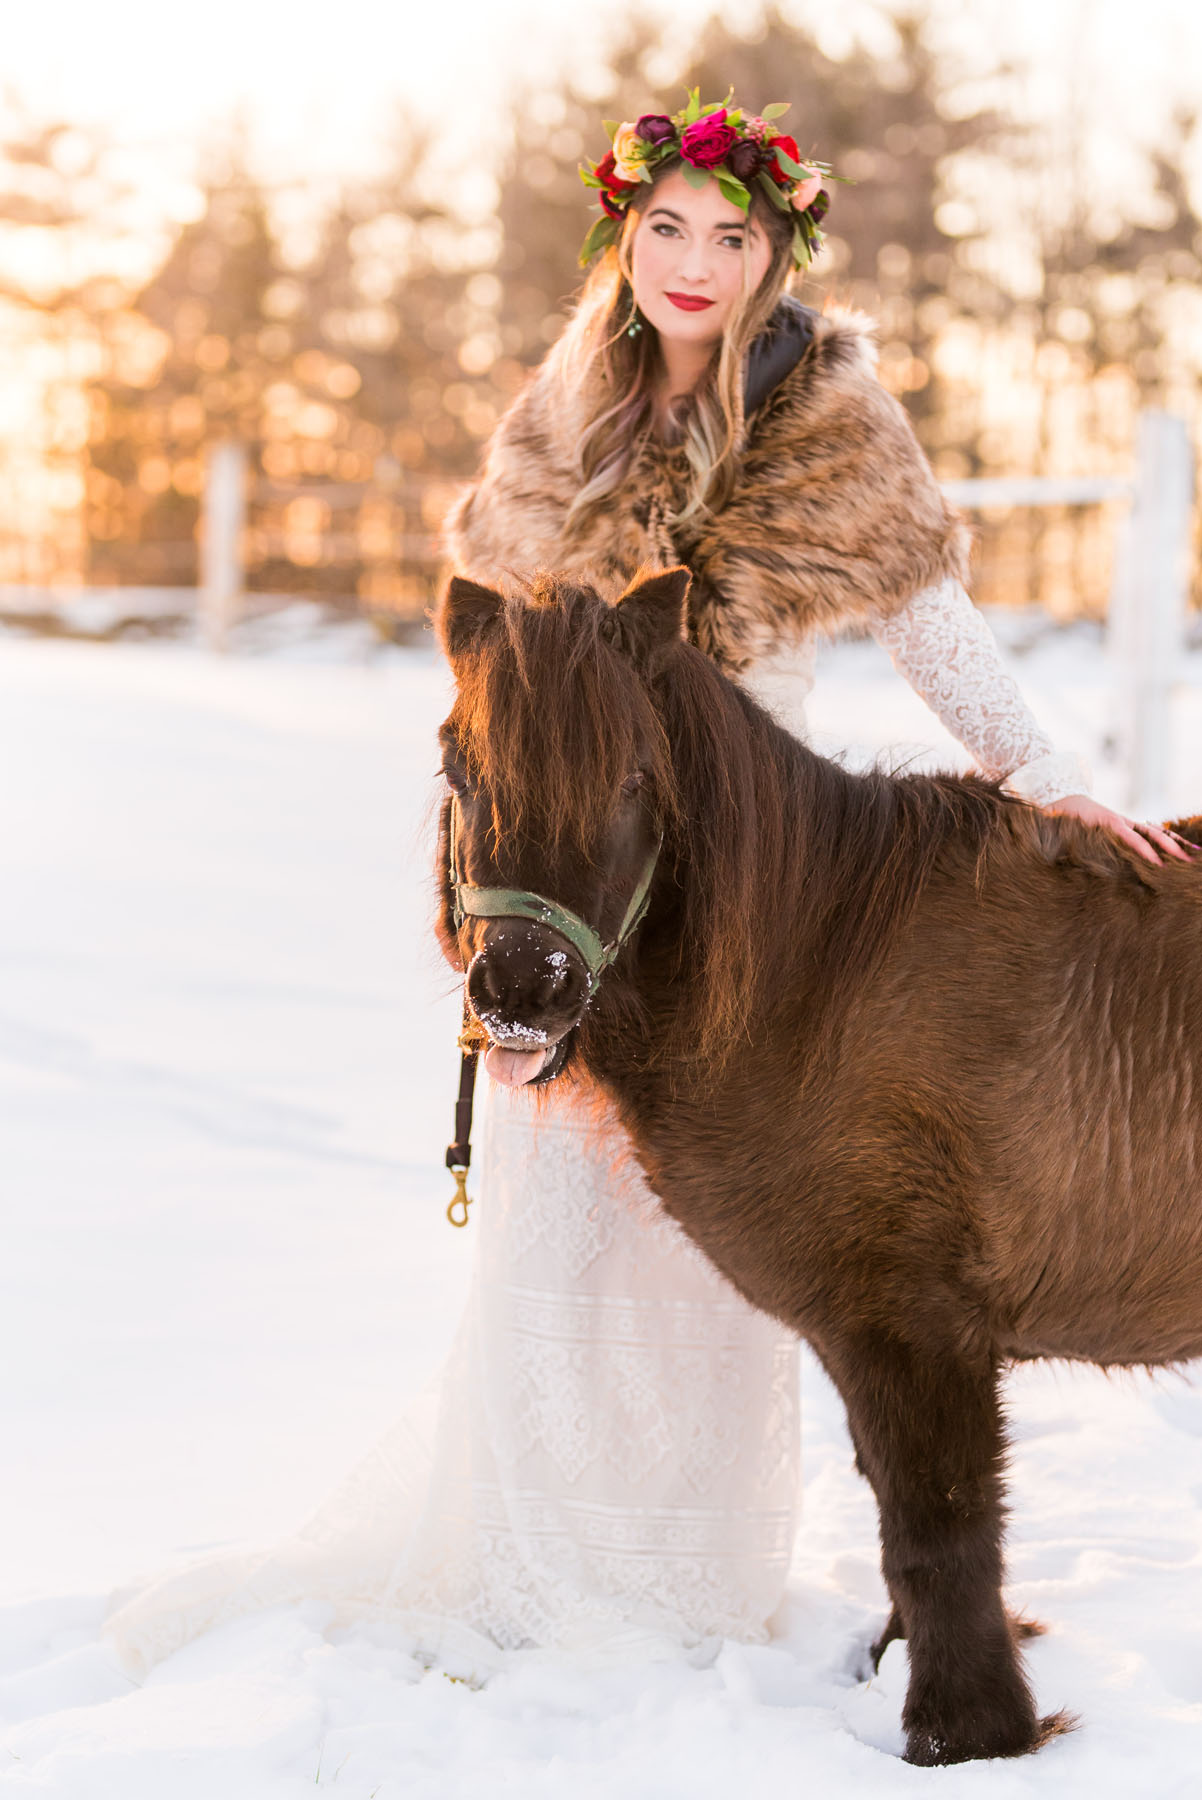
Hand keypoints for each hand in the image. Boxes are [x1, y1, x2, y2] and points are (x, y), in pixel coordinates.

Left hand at [1042, 792, 1195, 865]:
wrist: (1062, 798)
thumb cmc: (1061, 819)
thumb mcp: (1064, 831)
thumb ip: (1068, 844)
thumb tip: (1065, 861)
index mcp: (1107, 823)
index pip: (1131, 838)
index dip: (1145, 851)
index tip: (1158, 864)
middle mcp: (1122, 822)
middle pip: (1152, 833)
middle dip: (1171, 847)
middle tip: (1186, 861)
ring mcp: (1126, 823)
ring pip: (1156, 831)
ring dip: (1174, 843)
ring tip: (1193, 854)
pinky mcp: (1126, 825)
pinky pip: (1149, 831)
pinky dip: (1165, 839)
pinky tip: (1179, 849)